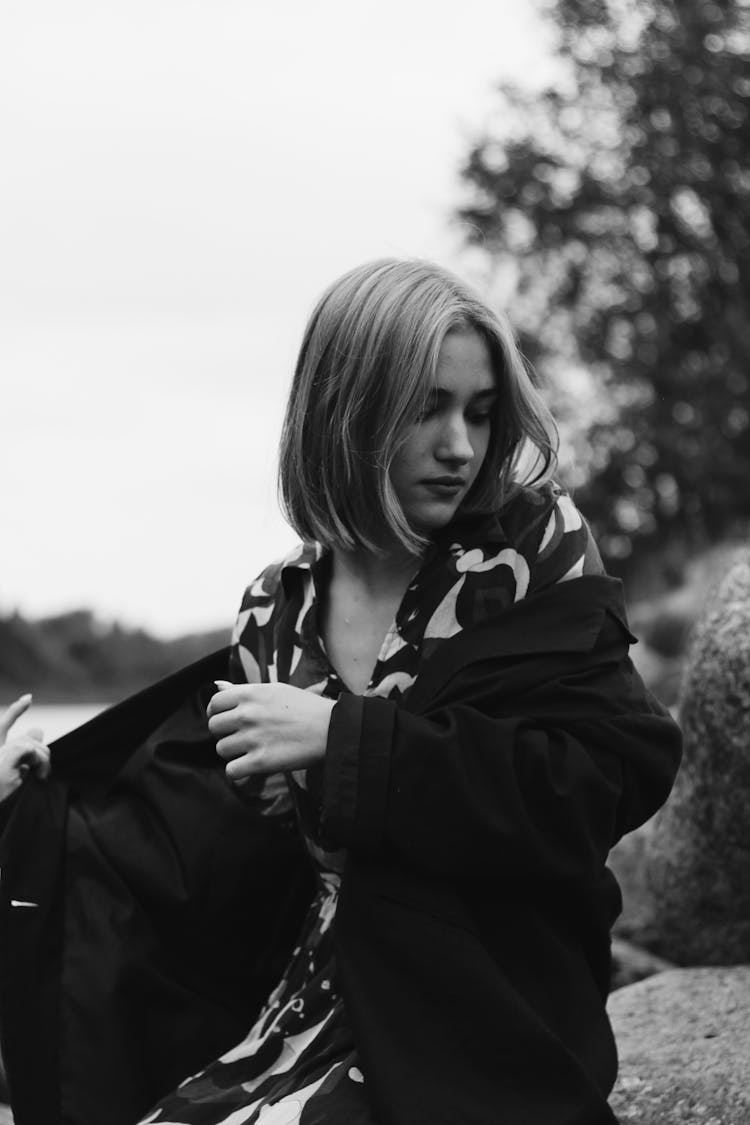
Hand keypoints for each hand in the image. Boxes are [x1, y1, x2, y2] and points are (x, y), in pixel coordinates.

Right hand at [0, 694, 50, 803]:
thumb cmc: (1, 794)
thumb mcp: (12, 773)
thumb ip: (23, 751)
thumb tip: (38, 729)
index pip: (4, 726)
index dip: (16, 711)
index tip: (29, 698)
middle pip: (27, 741)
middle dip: (42, 755)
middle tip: (44, 775)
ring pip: (32, 746)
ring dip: (42, 761)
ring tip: (40, 778)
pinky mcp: (5, 759)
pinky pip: (31, 751)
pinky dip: (38, 761)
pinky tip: (37, 775)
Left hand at [207, 681, 335, 781]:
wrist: (332, 728)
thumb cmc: (305, 707)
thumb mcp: (275, 690)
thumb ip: (243, 690)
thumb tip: (217, 686)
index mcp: (249, 694)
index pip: (214, 704)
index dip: (217, 713)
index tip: (226, 720)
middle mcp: (247, 714)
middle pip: (214, 728)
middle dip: (226, 733)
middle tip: (243, 736)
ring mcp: (252, 738)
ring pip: (222, 750)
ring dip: (234, 753)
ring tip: (253, 750)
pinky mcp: (260, 762)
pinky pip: (231, 771)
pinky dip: (239, 771)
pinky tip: (251, 766)